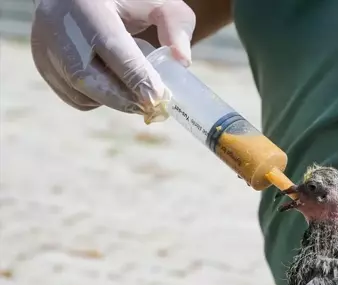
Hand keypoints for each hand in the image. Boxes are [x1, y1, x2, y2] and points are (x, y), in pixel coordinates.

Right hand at [31, 0, 195, 120]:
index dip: (138, 80)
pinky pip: (71, 95)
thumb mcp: (158, 0)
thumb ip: (175, 26)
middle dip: (124, 99)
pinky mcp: (41, 61)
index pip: (114, 51)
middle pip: (88, 77)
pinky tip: (111, 86)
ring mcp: (46, 45)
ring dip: (111, 100)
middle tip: (151, 106)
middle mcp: (59, 26)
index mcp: (89, 8)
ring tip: (133, 93)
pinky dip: (95, 99)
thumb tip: (182, 62)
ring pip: (79, 91)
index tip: (160, 98)